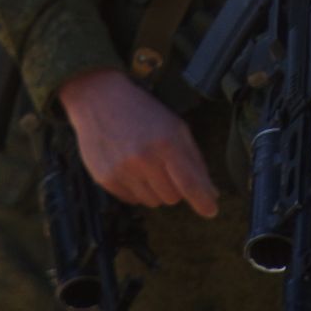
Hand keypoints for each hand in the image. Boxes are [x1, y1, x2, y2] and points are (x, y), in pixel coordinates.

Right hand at [56, 68, 218, 217]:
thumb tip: (211, 193)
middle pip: (172, 198)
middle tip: (164, 166)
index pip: (190, 183)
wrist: (99, 99)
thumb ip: (194, 160)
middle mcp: (144, 159)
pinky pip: (132, 201)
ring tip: (144, 164)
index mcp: (166, 142)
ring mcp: (122, 170)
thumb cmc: (142, 111)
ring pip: (153, 202)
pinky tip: (129, 167)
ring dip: (154, 189)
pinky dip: (136, 189)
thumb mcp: (175, 127)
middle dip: (174, 187)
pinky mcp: (105, 179)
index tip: (211, 211)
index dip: (203, 201)